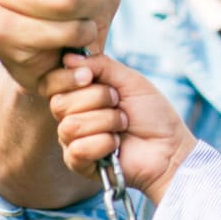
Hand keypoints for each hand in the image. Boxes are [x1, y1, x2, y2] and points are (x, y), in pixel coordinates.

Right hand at [45, 53, 195, 203]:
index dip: (67, 78)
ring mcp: (73, 140)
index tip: (89, 77)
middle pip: (60, 103)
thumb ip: (101, 66)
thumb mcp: (130, 80)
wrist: (168, 145)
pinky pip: (78, 148)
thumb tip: (68, 56)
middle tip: (119, 103)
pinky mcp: (78, 163)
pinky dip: (105, 143)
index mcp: (82, 93)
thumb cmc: (152, 112)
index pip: (52, 83)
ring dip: (107, 121)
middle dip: (98, 98)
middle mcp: (72, 115)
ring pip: (71, 125)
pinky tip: (117, 144)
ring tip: (123, 124)